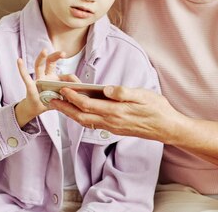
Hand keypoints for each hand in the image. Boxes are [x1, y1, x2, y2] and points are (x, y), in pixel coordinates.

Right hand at [14, 50, 76, 127]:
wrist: (36, 108)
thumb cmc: (50, 101)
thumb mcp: (63, 99)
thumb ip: (71, 96)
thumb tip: (82, 95)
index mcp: (56, 78)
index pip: (66, 76)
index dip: (73, 80)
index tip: (80, 85)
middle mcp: (47, 76)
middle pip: (51, 62)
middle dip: (56, 56)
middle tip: (63, 53)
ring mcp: (38, 79)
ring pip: (39, 66)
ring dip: (41, 58)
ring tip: (44, 50)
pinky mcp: (30, 86)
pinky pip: (25, 77)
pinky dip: (21, 69)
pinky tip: (19, 60)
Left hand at [51, 85, 182, 141]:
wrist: (167, 128)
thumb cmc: (157, 109)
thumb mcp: (143, 95)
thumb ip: (123, 92)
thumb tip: (106, 89)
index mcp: (116, 111)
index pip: (87, 104)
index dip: (73, 96)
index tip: (62, 87)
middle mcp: (111, 122)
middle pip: (80, 116)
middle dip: (64, 107)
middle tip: (50, 98)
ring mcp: (112, 127)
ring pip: (85, 121)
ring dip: (70, 113)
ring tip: (59, 104)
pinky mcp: (115, 129)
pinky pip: (93, 124)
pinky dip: (81, 117)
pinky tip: (78, 111)